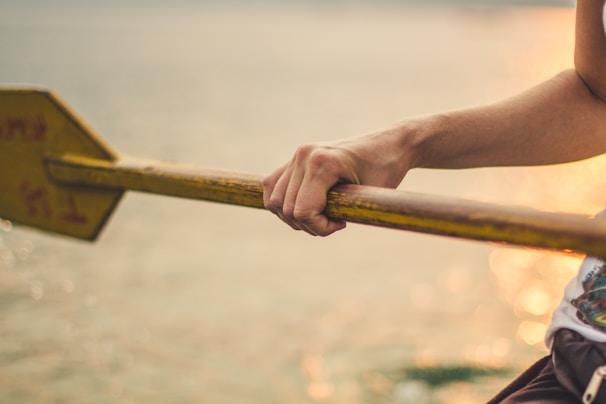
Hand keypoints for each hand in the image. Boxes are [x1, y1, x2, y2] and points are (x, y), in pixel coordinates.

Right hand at [263, 127, 413, 235]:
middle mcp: (304, 156)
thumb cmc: (385, 171)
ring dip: (294, 217)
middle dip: (309, 225)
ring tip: (321, 216)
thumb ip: (335, 213)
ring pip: (275, 200)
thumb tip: (307, 224)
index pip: (302, 211)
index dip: (319, 227)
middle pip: (286, 209)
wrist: (390, 145)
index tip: (342, 224)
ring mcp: (297, 155)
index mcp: (322, 163)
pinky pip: (273, 186)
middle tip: (335, 222)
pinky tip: (304, 208)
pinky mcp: (295, 158)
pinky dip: (282, 203)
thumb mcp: (366, 197)